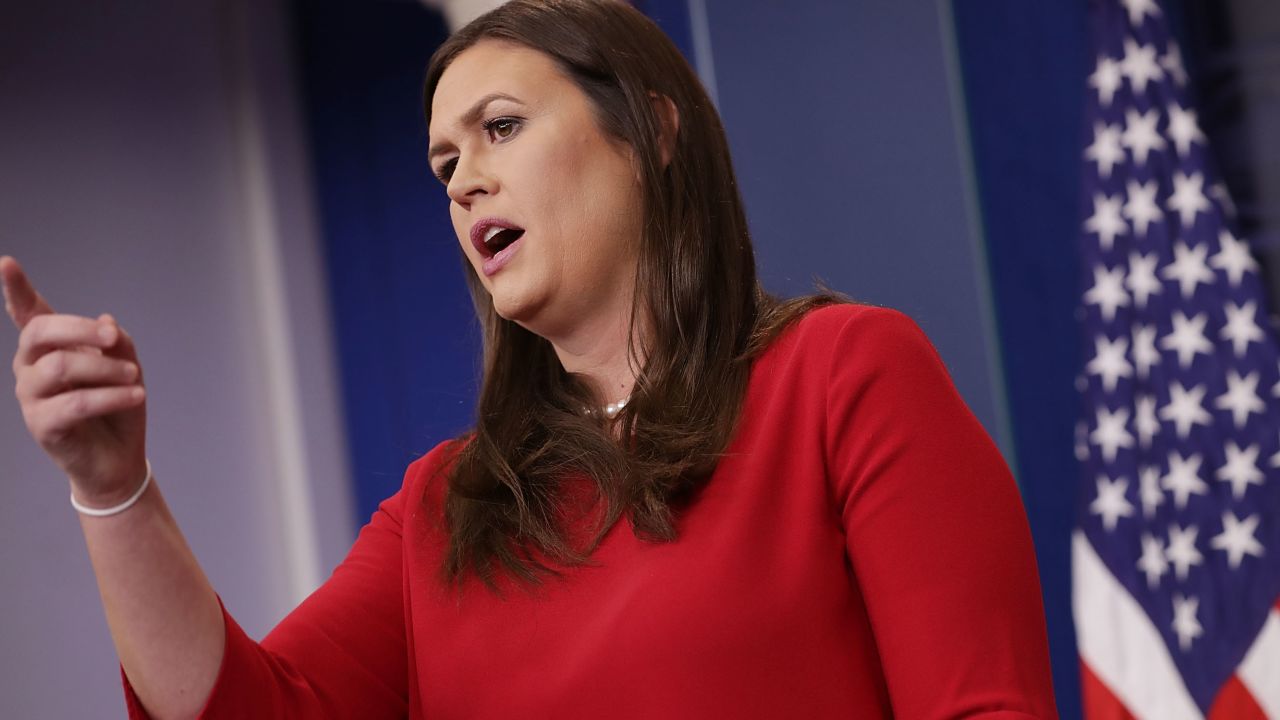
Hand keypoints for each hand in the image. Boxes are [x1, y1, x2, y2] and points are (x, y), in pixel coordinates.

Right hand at [2, 256, 148, 506]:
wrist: (118, 458)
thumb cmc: (117, 405)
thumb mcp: (125, 366)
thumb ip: (115, 343)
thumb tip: (106, 322)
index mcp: (49, 347)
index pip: (28, 314)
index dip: (16, 289)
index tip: (6, 263)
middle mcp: (31, 367)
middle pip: (41, 333)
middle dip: (80, 329)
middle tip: (112, 338)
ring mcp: (32, 396)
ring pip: (60, 367)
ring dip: (104, 368)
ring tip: (134, 378)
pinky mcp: (42, 425)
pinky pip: (76, 402)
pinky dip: (111, 396)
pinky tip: (135, 395)